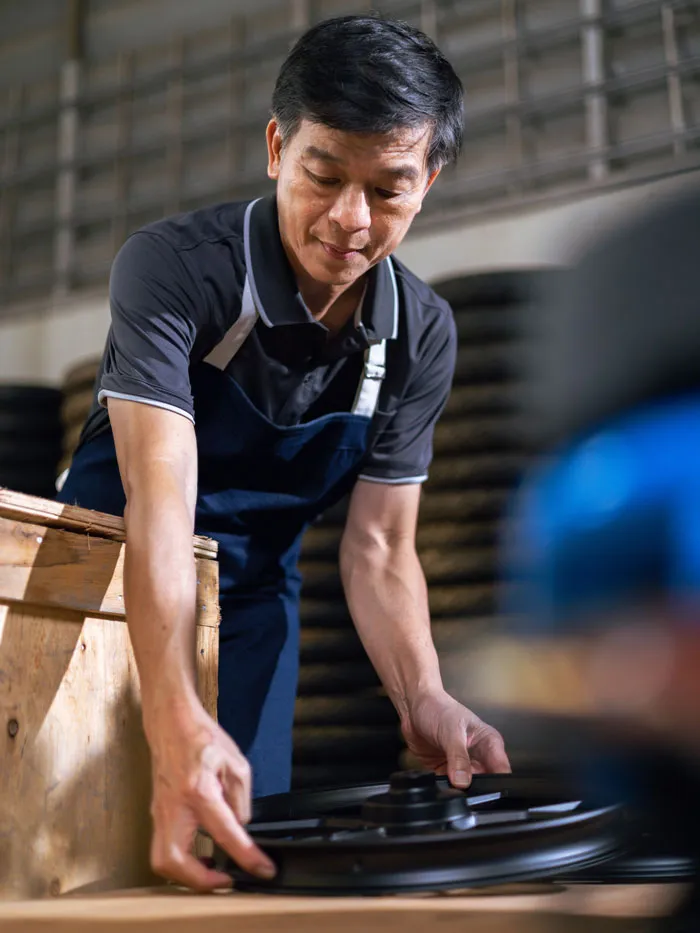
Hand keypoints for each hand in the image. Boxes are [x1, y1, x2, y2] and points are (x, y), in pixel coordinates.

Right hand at [145, 700, 275, 890]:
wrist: (171, 723)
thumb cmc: (202, 737)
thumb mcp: (235, 762)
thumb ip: (241, 799)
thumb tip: (240, 827)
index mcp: (198, 791)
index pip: (224, 834)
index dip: (247, 857)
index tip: (263, 871)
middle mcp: (173, 807)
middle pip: (172, 862)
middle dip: (199, 881)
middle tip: (226, 879)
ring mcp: (159, 813)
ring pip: (162, 861)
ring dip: (188, 875)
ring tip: (214, 872)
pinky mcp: (157, 815)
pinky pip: (164, 849)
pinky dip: (182, 862)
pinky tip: (202, 855)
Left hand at [401, 690, 510, 788]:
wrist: (414, 707)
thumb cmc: (437, 707)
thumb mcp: (451, 730)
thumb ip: (458, 757)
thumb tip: (463, 781)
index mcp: (489, 742)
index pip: (502, 769)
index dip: (498, 783)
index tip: (485, 789)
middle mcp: (479, 756)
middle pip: (486, 783)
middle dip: (475, 789)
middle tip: (462, 786)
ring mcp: (463, 765)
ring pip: (467, 788)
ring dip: (458, 790)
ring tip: (449, 780)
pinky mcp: (446, 772)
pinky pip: (449, 788)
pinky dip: (445, 788)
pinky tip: (439, 781)